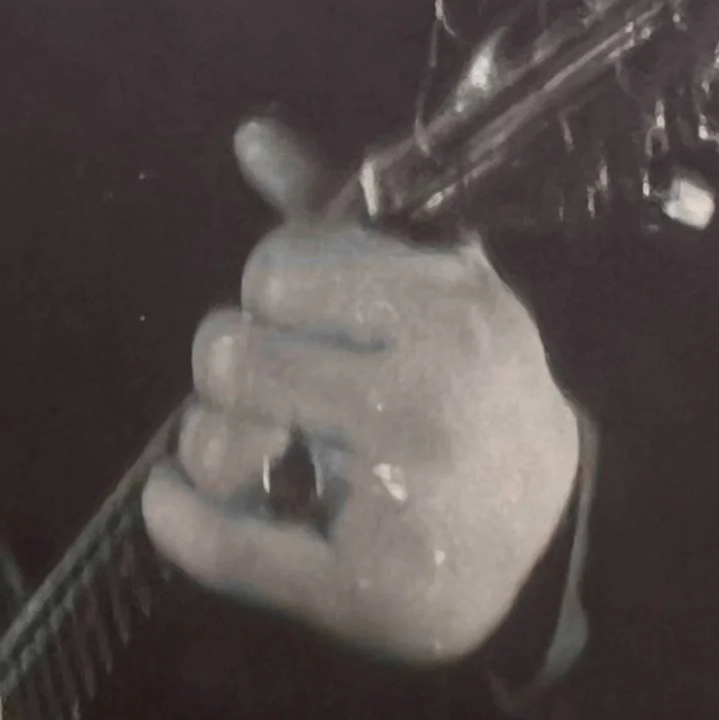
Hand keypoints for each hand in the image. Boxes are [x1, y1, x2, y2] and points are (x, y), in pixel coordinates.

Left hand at [141, 116, 581, 665]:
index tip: (302, 323)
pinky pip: (220, 543)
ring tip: (262, 450)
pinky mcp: (365, 584)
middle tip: (274, 392)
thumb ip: (333, 219)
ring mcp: (397, 498)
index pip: (273, 271)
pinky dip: (178, 521)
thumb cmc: (470, 391)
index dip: (269, 296)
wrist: (547, 536)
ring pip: (214, 442)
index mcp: (448, 308)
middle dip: (233, 368)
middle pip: (228, 351)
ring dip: (212, 444)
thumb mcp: (424, 290)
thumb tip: (249, 135)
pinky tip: (172, 504)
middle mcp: (428, 397)